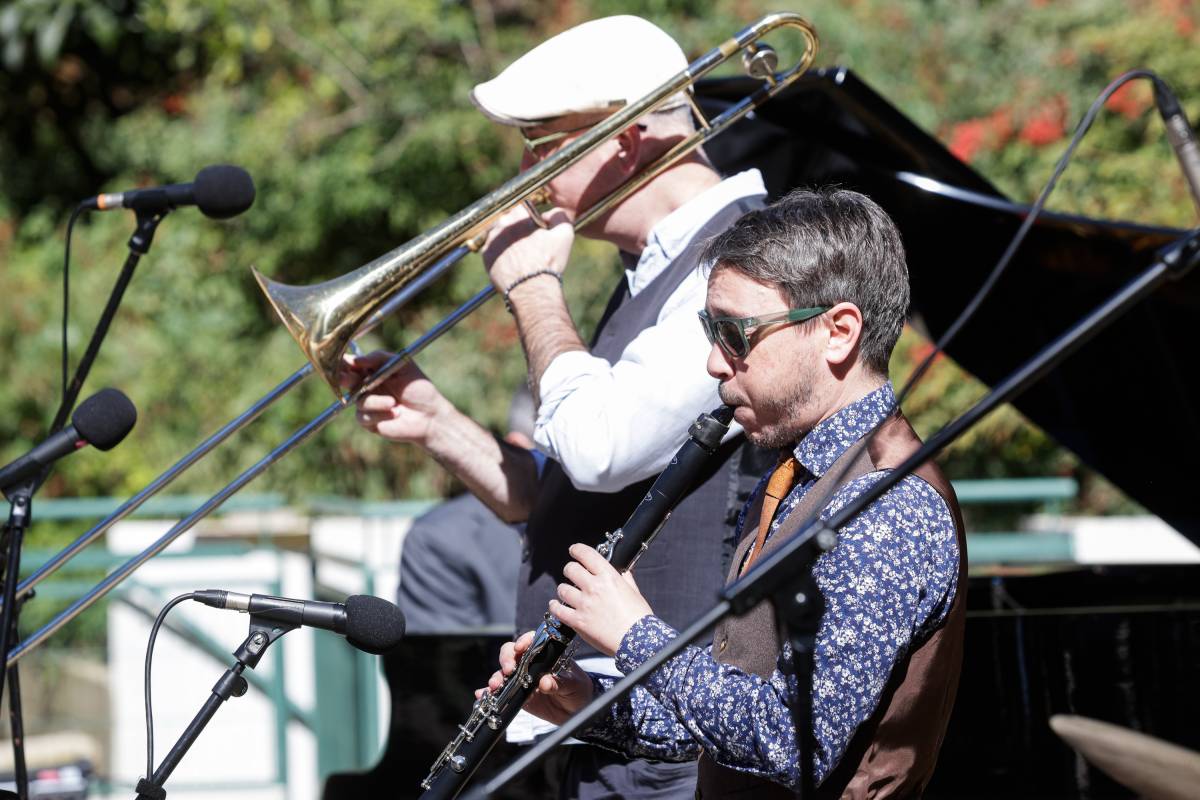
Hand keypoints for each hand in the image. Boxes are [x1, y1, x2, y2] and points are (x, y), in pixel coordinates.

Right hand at [341, 350, 448, 446]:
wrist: (430, 416)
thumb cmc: (419, 389)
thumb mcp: (403, 365)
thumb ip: (379, 358)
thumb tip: (356, 360)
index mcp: (373, 371)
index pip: (352, 364)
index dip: (344, 362)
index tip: (344, 361)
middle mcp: (366, 386)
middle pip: (345, 380)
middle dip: (345, 379)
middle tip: (348, 378)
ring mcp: (367, 404)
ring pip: (358, 400)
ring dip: (376, 401)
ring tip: (394, 403)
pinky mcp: (369, 421)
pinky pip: (364, 416)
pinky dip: (380, 414)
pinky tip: (395, 413)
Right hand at [478, 631, 594, 724]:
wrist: (576, 709)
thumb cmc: (578, 689)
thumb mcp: (573, 684)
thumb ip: (559, 683)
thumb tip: (545, 683)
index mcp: (545, 654)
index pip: (531, 642)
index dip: (523, 642)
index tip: (520, 648)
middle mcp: (530, 664)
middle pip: (510, 654)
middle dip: (506, 660)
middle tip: (508, 670)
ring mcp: (521, 679)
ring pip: (503, 673)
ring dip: (496, 677)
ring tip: (494, 686)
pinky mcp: (517, 695)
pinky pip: (500, 693)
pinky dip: (489, 693)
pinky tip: (481, 694)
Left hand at [481, 205, 573, 291]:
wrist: (531, 290)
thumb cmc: (548, 263)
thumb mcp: (564, 235)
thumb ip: (559, 216)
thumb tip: (549, 213)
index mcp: (518, 217)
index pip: (524, 208)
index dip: (532, 218)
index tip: (537, 229)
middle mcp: (502, 225)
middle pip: (510, 220)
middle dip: (519, 228)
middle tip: (531, 243)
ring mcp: (491, 240)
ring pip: (500, 234)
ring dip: (509, 239)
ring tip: (522, 254)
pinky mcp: (486, 256)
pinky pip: (493, 248)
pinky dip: (501, 252)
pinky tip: (512, 262)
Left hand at [551, 544, 652, 656]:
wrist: (638, 641)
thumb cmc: (639, 618)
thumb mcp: (635, 592)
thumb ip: (626, 579)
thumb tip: (622, 571)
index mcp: (608, 577)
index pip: (586, 554)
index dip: (577, 550)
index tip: (574, 550)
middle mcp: (594, 587)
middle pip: (571, 569)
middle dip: (570, 570)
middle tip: (572, 573)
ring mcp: (584, 604)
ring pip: (562, 589)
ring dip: (563, 589)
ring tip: (567, 593)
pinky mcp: (577, 621)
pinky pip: (558, 610)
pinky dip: (554, 607)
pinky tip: (555, 606)